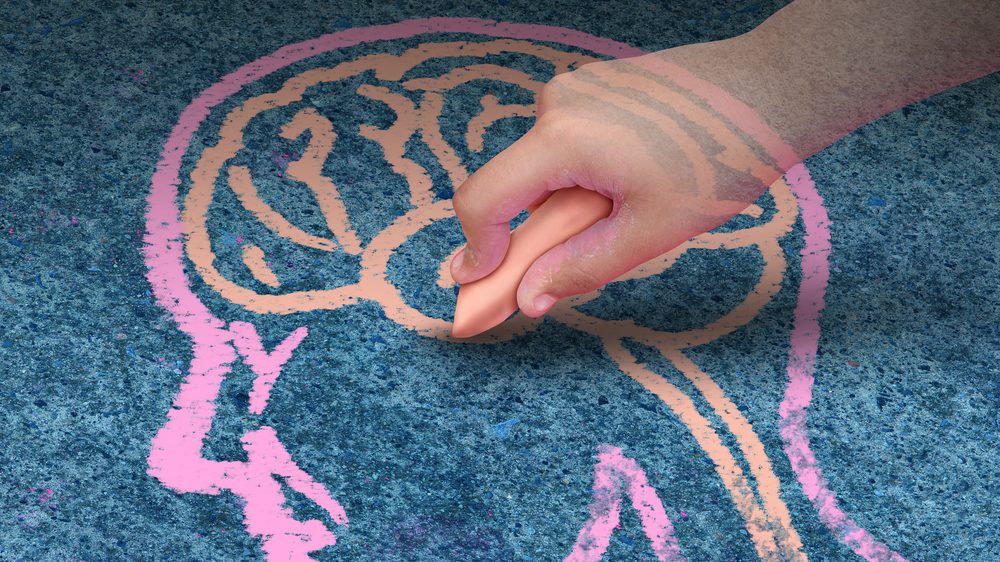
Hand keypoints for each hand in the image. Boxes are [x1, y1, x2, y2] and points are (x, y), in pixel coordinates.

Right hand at [450, 48, 776, 316]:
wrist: (768, 90)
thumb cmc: (720, 159)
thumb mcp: (650, 231)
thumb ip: (579, 268)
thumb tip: (528, 298)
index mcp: (562, 138)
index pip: (483, 200)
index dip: (476, 250)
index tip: (480, 285)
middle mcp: (556, 105)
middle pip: (514, 186)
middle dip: (535, 232)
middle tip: (575, 260)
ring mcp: (575, 90)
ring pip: (542, 168)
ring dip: (565, 204)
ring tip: (629, 210)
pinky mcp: (593, 87)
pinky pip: (565, 144)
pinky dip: (581, 177)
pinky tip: (632, 182)